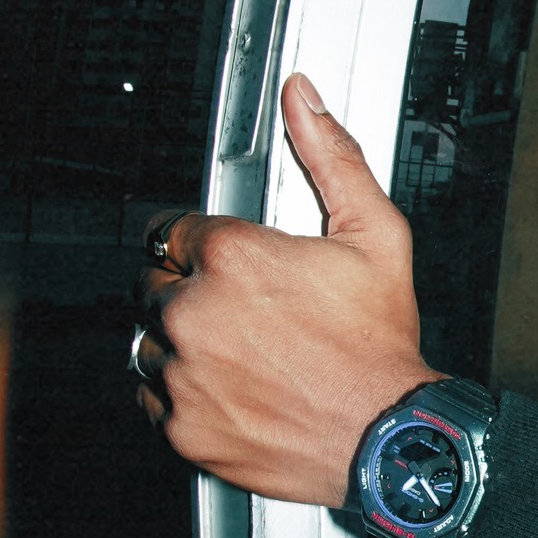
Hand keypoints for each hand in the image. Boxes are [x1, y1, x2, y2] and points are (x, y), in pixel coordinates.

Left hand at [133, 75, 430, 504]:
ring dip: (181, 342)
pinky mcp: (181, 424)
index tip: (228, 266)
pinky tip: (229, 387)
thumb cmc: (380, 346)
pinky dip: (182, 393)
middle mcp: (196, 313)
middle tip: (242, 312)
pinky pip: (154, 396)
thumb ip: (331, 158)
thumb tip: (304, 100)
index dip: (204, 247)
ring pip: (150, 341)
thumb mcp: (373, 235)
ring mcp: (184, 372)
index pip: (173, 232)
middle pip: (154, 284)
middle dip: (189, 292)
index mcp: (232, 258)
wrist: (388, 437)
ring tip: (238, 352)